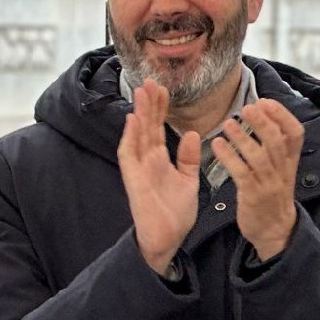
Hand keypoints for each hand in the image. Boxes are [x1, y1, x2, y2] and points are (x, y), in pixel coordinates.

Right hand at [117, 80, 200, 275]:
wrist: (168, 239)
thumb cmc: (175, 213)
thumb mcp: (189, 180)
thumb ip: (188, 158)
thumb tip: (191, 134)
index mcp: (160, 160)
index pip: (159, 128)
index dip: (161, 108)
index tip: (164, 88)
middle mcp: (146, 161)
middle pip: (146, 126)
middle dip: (148, 103)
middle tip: (150, 80)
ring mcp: (138, 169)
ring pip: (137, 134)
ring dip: (139, 113)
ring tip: (141, 91)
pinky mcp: (133, 180)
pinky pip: (129, 155)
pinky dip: (130, 137)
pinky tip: (134, 119)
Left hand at [208, 99, 302, 261]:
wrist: (274, 229)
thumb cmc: (271, 194)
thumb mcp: (280, 168)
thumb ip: (275, 147)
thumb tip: (264, 116)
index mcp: (290, 161)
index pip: (295, 133)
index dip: (282, 115)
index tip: (265, 101)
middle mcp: (283, 170)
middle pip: (277, 141)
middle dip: (262, 122)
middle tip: (246, 108)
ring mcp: (269, 183)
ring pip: (259, 156)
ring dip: (242, 138)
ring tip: (227, 123)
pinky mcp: (253, 195)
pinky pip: (241, 173)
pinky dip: (229, 157)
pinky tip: (217, 145)